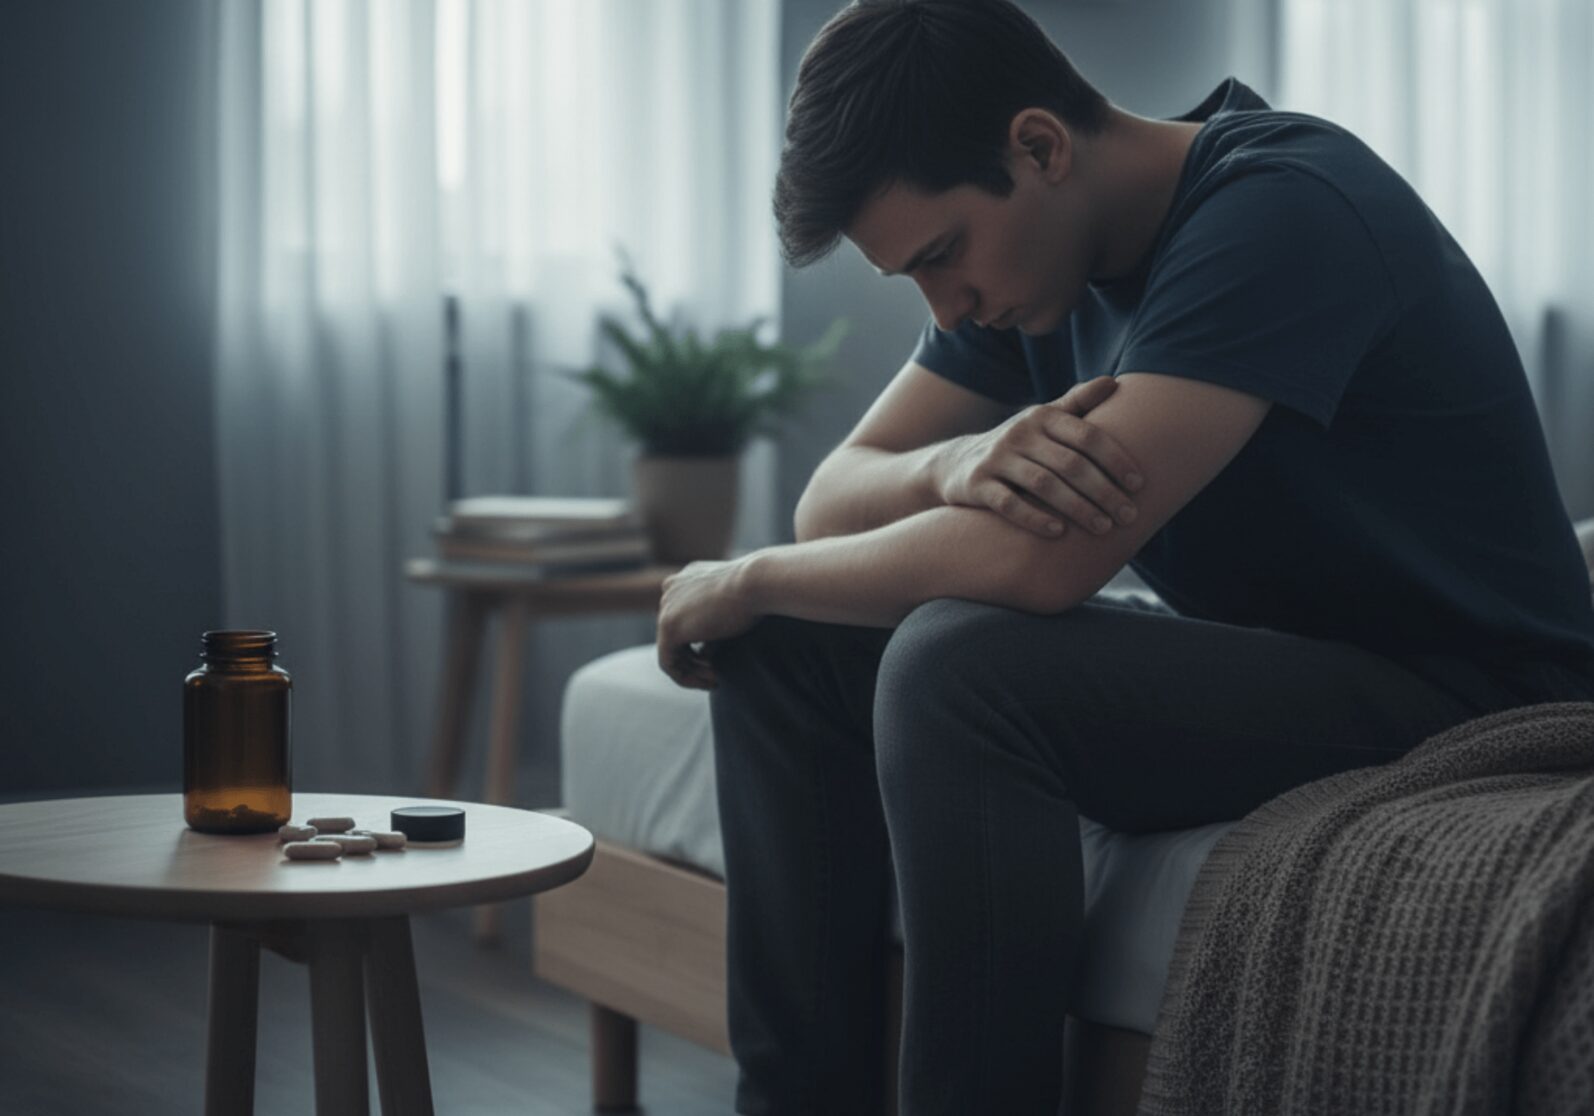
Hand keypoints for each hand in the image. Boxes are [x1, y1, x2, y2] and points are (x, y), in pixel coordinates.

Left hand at [656, 557, 761, 689]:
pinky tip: (711, 681)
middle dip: (695, 661)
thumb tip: (704, 654)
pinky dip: (685, 677)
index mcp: (687, 578)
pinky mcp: (669, 627)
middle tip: (717, 675)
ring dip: (693, 671)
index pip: (684, 618)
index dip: (698, 643)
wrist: (758, 583)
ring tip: (716, 679)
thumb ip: (714, 626)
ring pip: (670, 651)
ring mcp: (666, 607)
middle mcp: (671, 589)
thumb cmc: (757, 592)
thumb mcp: (734, 607)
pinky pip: (668, 662)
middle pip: (676, 635)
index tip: (717, 661)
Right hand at [936, 375, 1143, 537]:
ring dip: (1078, 508)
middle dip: (1104, 491)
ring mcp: (996, 459)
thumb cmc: (1017, 444)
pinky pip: (1009, 504)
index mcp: (1042, 416)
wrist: (956, 463)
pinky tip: (1059, 533)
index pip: (1087, 436)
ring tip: (1103, 528)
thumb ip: (1077, 403)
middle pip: (1070, 464)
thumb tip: (1115, 382)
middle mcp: (1019, 433)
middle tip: (1129, 516)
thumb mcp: (1043, 419)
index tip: (1139, 485)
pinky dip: (1035, 518)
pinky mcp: (977, 485)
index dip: (1116, 460)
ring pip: (1044, 485)